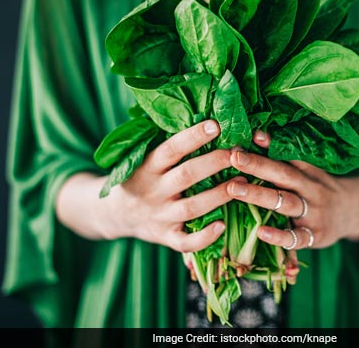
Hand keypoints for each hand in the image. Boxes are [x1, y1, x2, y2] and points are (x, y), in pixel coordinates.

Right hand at [61, 120, 241, 252]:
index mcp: (147, 167)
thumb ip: (171, 147)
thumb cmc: (141, 178)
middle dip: (215, 163)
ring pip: (192, 207)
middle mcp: (153, 191)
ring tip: (244, 183)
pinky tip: (223, 226)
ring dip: (219, 195)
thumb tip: (207, 116)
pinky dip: (204, 237)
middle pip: (186, 176)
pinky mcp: (165, 238)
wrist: (115, 214)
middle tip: (239, 153)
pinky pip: (186, 242)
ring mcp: (159, 216)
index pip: (171, 149)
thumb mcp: (146, 159)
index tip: (216, 124)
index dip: (193, 137)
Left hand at [226, 131, 358, 248]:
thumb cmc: (319, 189)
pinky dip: (279, 236)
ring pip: (286, 203)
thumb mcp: (307, 171)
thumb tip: (256, 135)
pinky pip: (296, 238)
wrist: (354, 213)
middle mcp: (311, 189)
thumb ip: (283, 158)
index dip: (267, 146)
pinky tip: (260, 232)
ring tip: (234, 189)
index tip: (245, 139)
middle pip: (283, 175)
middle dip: (258, 165)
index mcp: (307, 172)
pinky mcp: (315, 237)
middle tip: (233, 158)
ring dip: (259, 195)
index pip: (286, 156)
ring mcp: (314, 213)